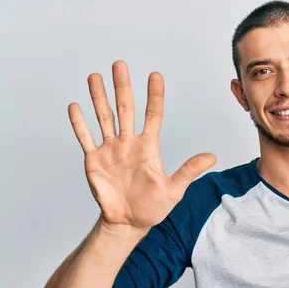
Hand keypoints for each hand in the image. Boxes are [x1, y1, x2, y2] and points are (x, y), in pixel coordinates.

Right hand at [68, 60, 216, 229]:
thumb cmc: (153, 207)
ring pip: (104, 118)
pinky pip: (86, 138)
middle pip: (125, 109)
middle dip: (122, 86)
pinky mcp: (94, 161)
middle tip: (120, 64)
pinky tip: (75, 106)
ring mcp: (110, 150)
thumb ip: (189, 170)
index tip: (155, 75)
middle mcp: (129, 143)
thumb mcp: (174, 189)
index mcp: (149, 147)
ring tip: (95, 76)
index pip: (153, 115)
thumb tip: (212, 156)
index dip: (154, 96)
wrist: (129, 223)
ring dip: (99, 97)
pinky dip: (80, 123)